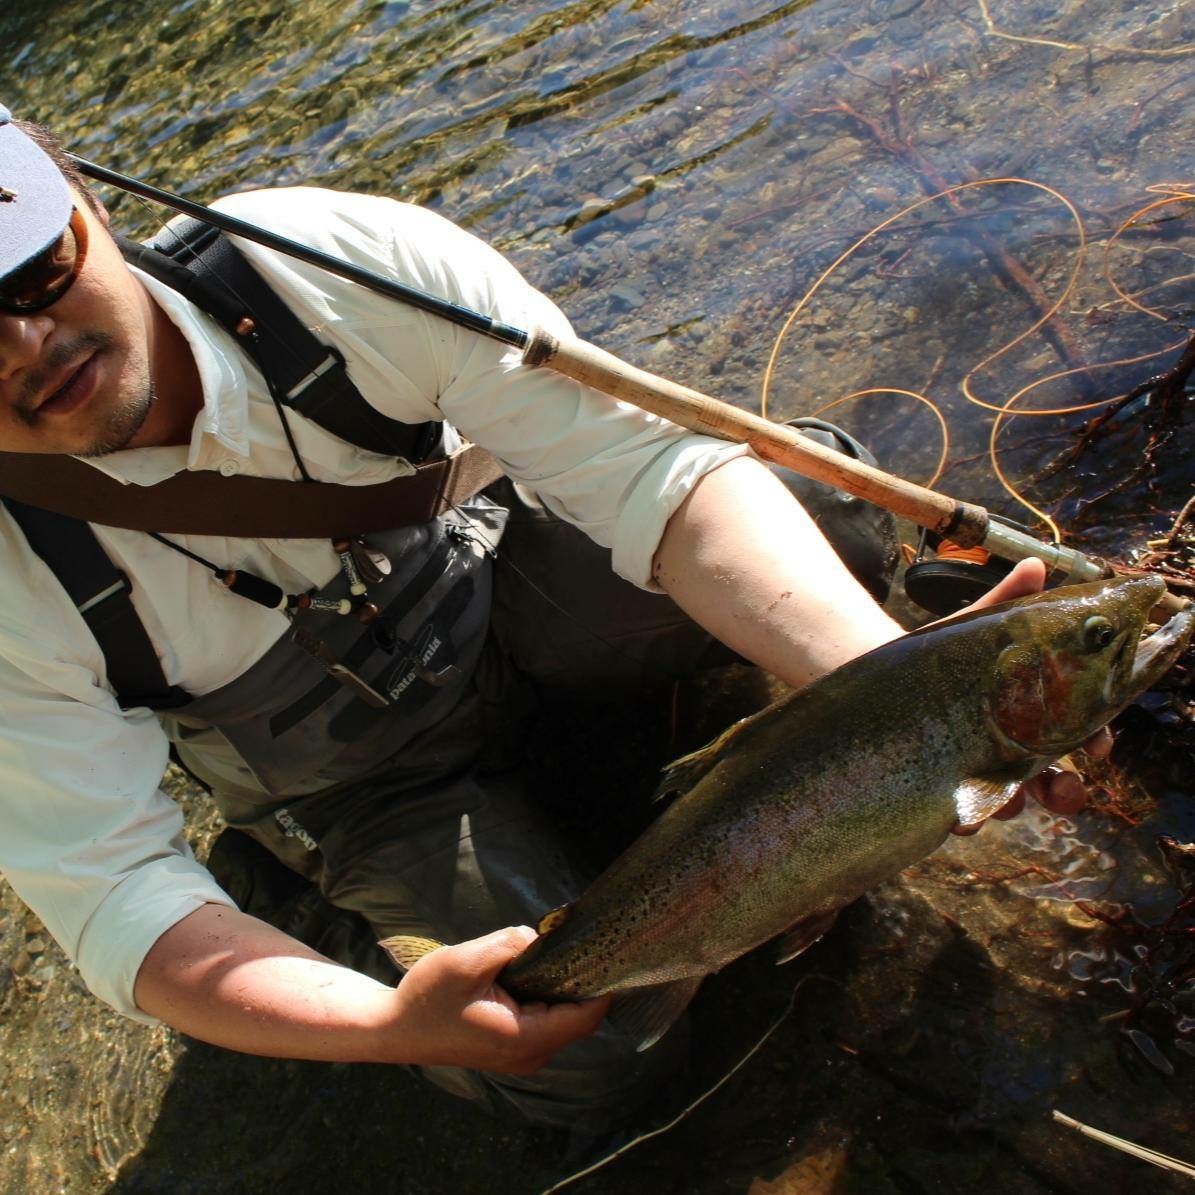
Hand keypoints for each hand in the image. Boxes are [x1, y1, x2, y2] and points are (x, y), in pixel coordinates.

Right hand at [385, 926, 610, 1073]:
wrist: (394, 1029)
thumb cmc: (427, 998)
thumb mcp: (466, 961)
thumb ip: (508, 945)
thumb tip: (539, 938)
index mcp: (524, 1039)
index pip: (586, 1017)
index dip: (603, 984)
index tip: (608, 950)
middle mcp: (529, 1055)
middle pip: (579, 1018)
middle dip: (583, 980)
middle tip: (580, 940)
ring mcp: (521, 1055)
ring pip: (563, 1019)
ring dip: (563, 987)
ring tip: (555, 951)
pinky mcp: (511, 1048)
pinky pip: (545, 1021)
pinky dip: (547, 996)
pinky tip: (534, 969)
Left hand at [945, 558, 1112, 834]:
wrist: (877, 675)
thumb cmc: (939, 656)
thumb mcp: (973, 628)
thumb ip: (1005, 602)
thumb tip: (1036, 566)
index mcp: (1030, 719)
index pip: (1078, 740)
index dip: (1095, 745)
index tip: (1100, 747)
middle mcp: (1008, 754)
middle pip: (1053, 788)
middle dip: (1066, 793)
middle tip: (1066, 787)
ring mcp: (975, 774)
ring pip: (1008, 804)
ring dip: (1013, 804)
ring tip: (1007, 796)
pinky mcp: (939, 788)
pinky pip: (960, 814)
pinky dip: (965, 815)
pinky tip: (962, 810)